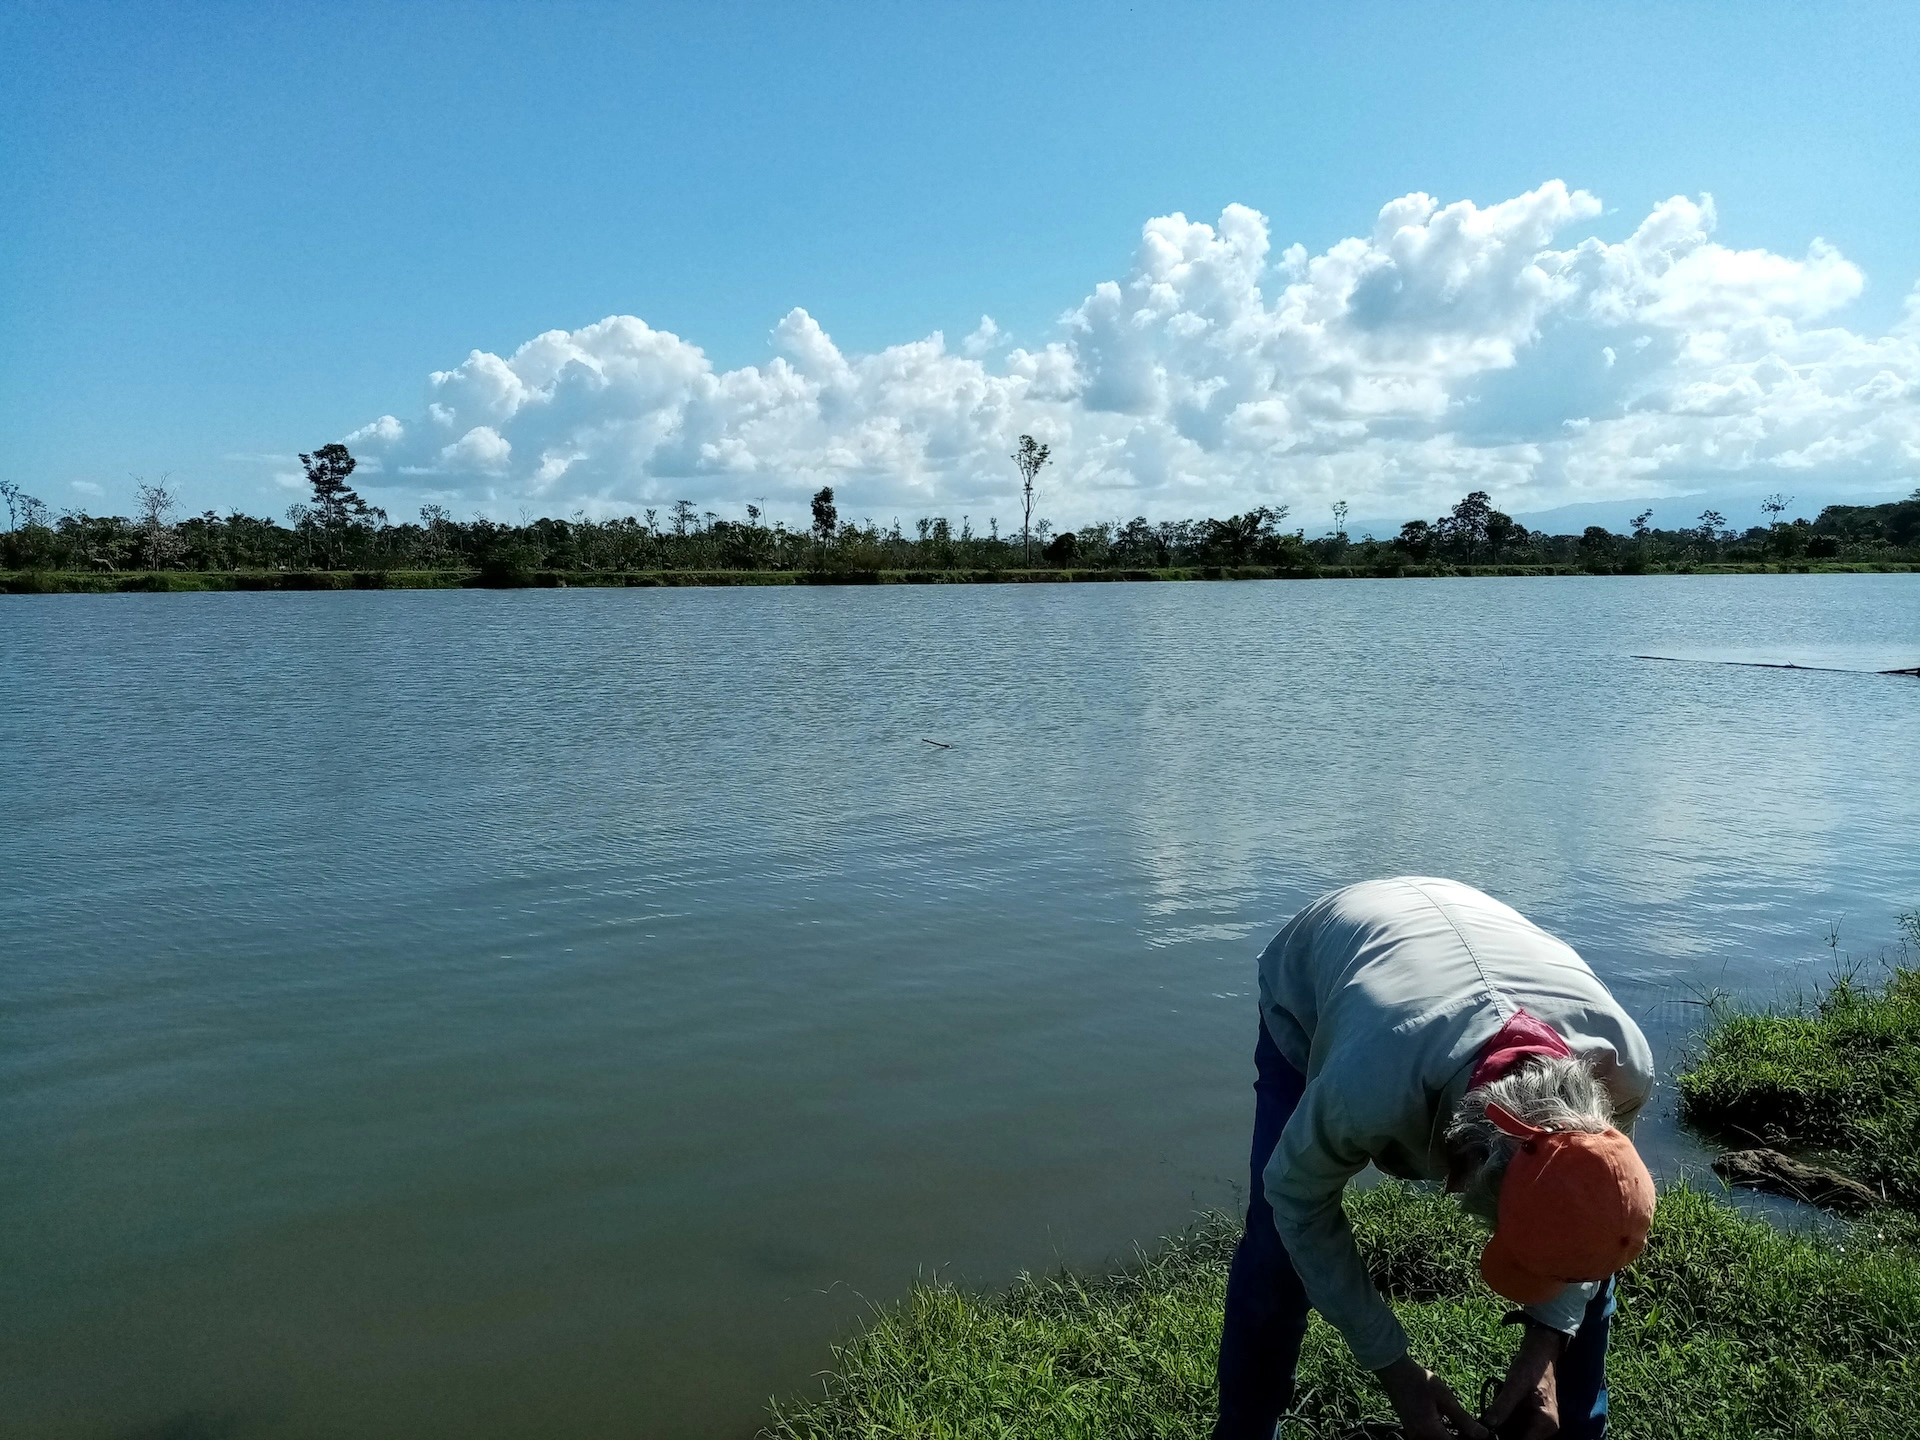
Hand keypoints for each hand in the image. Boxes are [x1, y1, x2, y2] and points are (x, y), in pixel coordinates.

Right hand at [1376, 1355, 1489, 1439]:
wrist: (1395, 1372)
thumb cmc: (1420, 1381)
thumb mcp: (1445, 1398)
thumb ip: (1464, 1420)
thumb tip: (1483, 1435)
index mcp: (1430, 1432)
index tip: (1483, 1433)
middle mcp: (1421, 1439)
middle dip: (1463, 1438)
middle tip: (1476, 1429)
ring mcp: (1415, 1437)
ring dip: (1454, 1437)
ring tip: (1467, 1425)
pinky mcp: (1413, 1432)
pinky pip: (1433, 1439)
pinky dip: (1444, 1434)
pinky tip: (1452, 1424)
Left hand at [1482, 1323, 1564, 1438]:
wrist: (1539, 1353)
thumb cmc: (1530, 1366)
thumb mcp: (1515, 1384)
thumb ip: (1503, 1405)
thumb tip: (1488, 1424)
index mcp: (1545, 1423)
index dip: (1502, 1439)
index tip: (1487, 1431)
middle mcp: (1544, 1428)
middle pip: (1518, 1438)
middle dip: (1500, 1429)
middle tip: (1486, 1416)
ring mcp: (1537, 1424)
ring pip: (1513, 1431)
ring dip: (1500, 1423)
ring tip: (1492, 1405)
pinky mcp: (1529, 1418)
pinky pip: (1513, 1423)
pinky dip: (1502, 1416)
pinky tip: (1496, 1403)